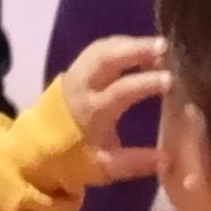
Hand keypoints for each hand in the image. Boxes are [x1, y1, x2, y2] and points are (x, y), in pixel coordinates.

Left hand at [62, 37, 171, 185]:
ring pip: (104, 47)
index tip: (171, 79)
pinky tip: (140, 49)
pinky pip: (100, 47)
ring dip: (132, 44)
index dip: (145, 83)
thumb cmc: (75, 157)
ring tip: (159, 48)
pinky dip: (122, 44)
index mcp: (91, 111)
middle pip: (108, 58)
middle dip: (137, 49)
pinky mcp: (78, 65)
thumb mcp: (104, 167)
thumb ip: (135, 162)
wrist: (40, 146)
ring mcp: (77, 71)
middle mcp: (82, 85)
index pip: (120, 90)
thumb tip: (168, 160)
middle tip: (165, 48)